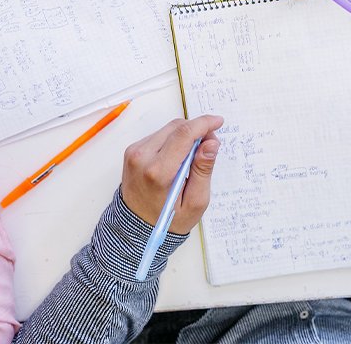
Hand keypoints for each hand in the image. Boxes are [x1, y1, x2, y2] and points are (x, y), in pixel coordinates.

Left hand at [121, 116, 223, 234]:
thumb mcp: (195, 202)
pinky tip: (178, 158)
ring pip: (167, 129)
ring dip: (185, 135)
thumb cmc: (167, 220)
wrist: (136, 228)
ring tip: (193, 157)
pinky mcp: (132, 151)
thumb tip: (211, 143)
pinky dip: (173, 141)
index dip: (204, 124)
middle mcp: (142, 157)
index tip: (218, 122)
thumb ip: (203, 170)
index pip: (184, 135)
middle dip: (197, 130)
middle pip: (176, 127)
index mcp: (158, 172)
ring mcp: (134, 153)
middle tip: (209, 145)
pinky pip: (158, 135)